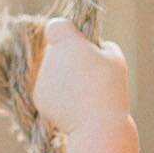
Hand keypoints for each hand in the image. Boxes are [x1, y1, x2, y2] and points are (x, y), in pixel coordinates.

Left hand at [33, 17, 129, 135]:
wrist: (97, 126)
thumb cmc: (110, 88)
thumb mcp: (115, 58)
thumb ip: (100, 45)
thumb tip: (91, 45)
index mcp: (66, 42)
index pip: (56, 26)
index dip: (66, 33)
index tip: (77, 44)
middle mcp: (49, 57)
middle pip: (54, 50)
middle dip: (66, 57)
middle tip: (87, 73)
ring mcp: (41, 78)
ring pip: (51, 71)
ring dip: (63, 77)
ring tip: (83, 93)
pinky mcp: (37, 97)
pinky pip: (48, 89)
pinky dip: (58, 95)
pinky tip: (74, 104)